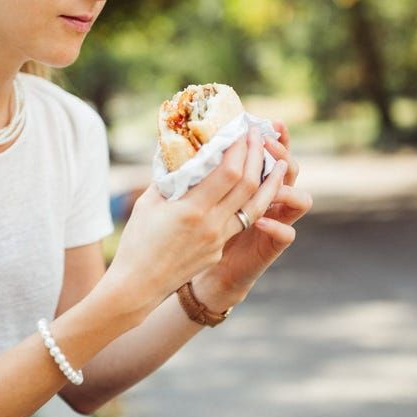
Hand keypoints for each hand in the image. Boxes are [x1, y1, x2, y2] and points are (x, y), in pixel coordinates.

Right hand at [106, 124, 288, 317]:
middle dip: (258, 157)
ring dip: (270, 182)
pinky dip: (251, 201)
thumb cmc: (137, 242)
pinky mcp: (219, 250)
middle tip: (258, 136)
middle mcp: (212, 226)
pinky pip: (242, 221)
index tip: (242, 130)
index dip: (240, 149)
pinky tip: (252, 189)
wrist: (138, 286)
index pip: (229, 173)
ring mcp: (219, 241)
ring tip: (279, 163)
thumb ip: (170, 177)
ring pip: (255, 207)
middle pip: (248, 185)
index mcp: (193, 210)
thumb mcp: (148, 203)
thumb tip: (181, 151)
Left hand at [196, 119, 312, 307]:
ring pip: (299, 201)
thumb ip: (197, 178)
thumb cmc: (199, 234)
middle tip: (269, 139)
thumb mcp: (196, 202)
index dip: (274, 140)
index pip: (269, 158)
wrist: (210, 277)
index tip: (266, 122)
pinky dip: (277, 227)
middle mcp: (268, 202)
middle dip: (283, 153)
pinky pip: (286, 235)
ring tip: (275, 176)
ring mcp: (274, 224)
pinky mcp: (271, 248)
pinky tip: (263, 222)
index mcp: (251, 187)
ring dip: (286, 187)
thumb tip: (173, 147)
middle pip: (289, 171)